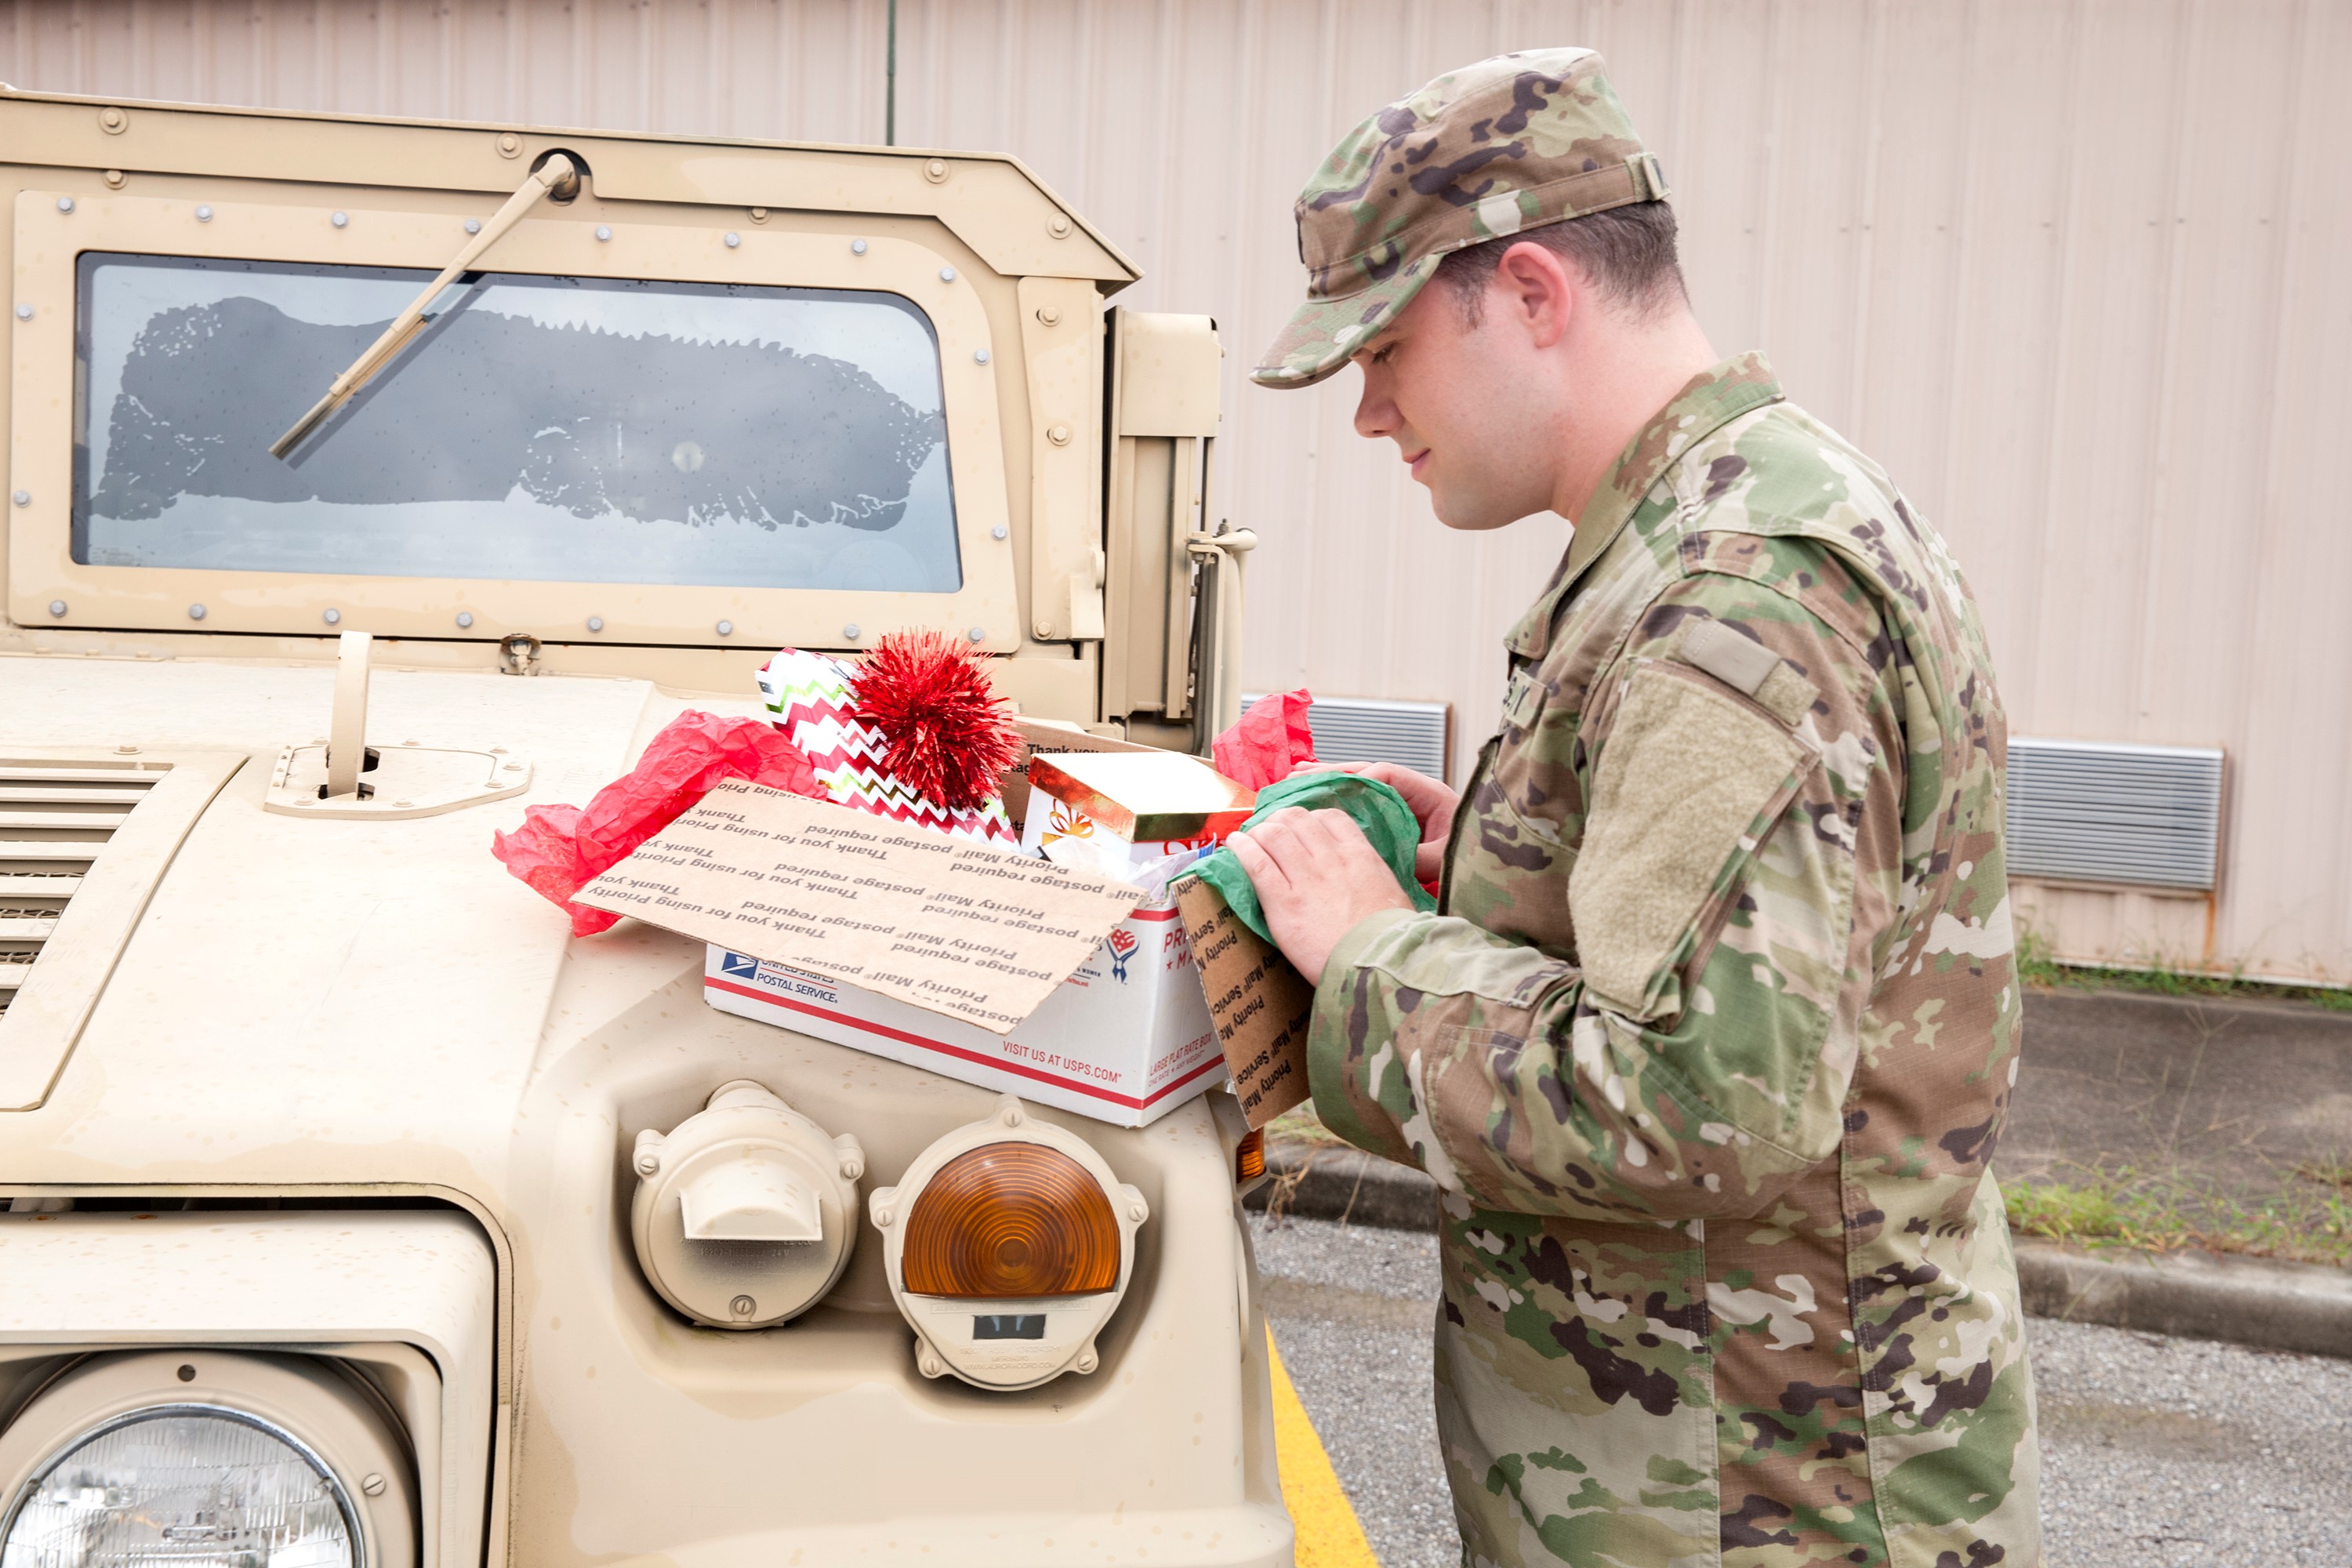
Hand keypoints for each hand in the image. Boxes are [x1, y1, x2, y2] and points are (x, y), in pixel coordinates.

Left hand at [1227, 807, 1413, 984]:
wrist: (1378, 966)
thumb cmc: (1391, 941)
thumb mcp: (1392, 895)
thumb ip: (1373, 877)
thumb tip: (1365, 878)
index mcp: (1360, 856)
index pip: (1331, 817)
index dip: (1310, 818)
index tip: (1300, 828)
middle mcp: (1331, 859)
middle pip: (1297, 819)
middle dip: (1280, 820)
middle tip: (1270, 830)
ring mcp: (1306, 879)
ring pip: (1274, 834)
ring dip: (1258, 831)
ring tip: (1249, 838)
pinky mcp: (1283, 903)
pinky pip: (1256, 863)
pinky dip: (1242, 849)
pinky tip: (1234, 845)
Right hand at [1287, 760, 1458, 882]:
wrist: (1490, 870)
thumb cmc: (1474, 860)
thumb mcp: (1447, 860)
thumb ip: (1420, 857)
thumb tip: (1386, 857)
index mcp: (1431, 794)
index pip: (1387, 776)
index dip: (1357, 780)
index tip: (1331, 791)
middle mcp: (1414, 794)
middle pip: (1366, 774)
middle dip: (1332, 773)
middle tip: (1297, 775)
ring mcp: (1403, 805)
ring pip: (1360, 786)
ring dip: (1329, 782)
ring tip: (1295, 778)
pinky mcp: (1394, 820)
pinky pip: (1363, 804)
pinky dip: (1337, 799)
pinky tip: (1312, 796)